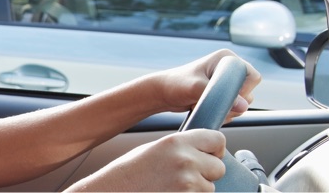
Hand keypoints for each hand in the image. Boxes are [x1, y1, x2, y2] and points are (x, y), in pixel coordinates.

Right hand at [66, 129, 226, 191]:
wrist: (110, 192)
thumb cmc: (128, 174)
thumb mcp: (154, 149)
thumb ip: (181, 148)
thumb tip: (204, 152)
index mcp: (176, 142)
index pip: (217, 139)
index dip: (214, 149)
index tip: (209, 155)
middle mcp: (185, 161)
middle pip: (218, 167)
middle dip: (206, 173)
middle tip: (184, 177)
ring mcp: (188, 184)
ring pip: (210, 188)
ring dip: (197, 190)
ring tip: (171, 188)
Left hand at [148, 49, 262, 121]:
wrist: (162, 94)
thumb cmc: (175, 85)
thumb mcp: (196, 89)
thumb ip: (220, 96)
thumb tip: (244, 106)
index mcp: (226, 58)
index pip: (252, 76)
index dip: (246, 90)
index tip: (231, 100)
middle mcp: (229, 69)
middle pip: (249, 91)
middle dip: (236, 103)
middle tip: (215, 107)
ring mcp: (226, 82)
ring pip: (242, 103)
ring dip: (229, 110)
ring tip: (208, 108)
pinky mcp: (221, 94)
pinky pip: (233, 108)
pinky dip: (225, 113)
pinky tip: (209, 113)